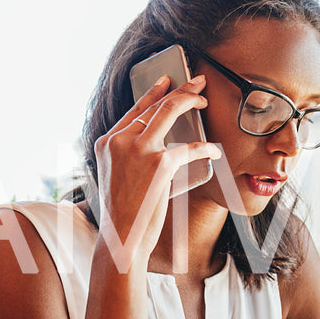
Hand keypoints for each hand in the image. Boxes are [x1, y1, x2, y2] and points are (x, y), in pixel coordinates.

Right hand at [93, 75, 221, 270]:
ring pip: (168, 112)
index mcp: (106, 142)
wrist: (122, 238)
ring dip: (190, 102)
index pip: (134, 110)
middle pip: (154, 105)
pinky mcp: (158, 163)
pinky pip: (188, 147)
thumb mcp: (118, 175)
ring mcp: (137, 149)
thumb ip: (130, 155)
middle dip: (179, 90)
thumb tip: (159, 142)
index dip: (154, 92)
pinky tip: (213, 150)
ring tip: (205, 101)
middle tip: (198, 83)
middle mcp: (118, 140)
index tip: (168, 80)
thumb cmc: (125, 213)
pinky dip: (205, 147)